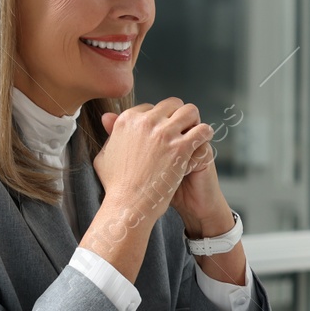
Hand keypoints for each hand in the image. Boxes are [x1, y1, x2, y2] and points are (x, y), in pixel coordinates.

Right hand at [93, 99, 212, 225]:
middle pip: (172, 105)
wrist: (128, 205)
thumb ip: (110, 133)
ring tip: (193, 134)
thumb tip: (107, 117)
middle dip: (178, 116)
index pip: (151, 107)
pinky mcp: (180, 148)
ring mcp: (163, 134)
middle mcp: (145, 122)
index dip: (160, 119)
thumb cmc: (116, 185)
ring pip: (190, 111)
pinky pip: (202, 129)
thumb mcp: (104, 155)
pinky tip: (202, 142)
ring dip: (193, 121)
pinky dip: (205, 134)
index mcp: (127, 120)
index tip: (163, 132)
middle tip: (181, 132)